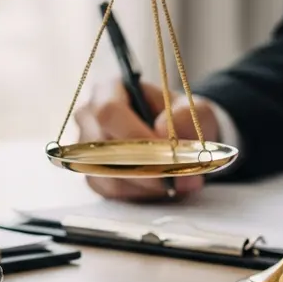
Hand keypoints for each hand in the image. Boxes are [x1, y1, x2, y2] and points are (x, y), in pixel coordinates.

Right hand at [74, 78, 219, 200]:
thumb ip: (185, 116)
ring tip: (177, 181)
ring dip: (146, 182)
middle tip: (179, 176)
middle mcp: (89, 116)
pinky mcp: (92, 173)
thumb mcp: (196, 110)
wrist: (178, 138)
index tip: (166, 151)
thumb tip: (162, 131)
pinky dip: (139, 192)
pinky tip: (159, 186)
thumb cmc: (181, 118)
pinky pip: (110, 188)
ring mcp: (86, 146)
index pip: (109, 111)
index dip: (135, 134)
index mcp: (110, 89)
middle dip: (145, 165)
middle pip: (103, 145)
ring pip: (107, 172)